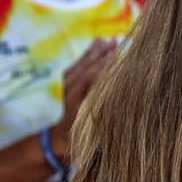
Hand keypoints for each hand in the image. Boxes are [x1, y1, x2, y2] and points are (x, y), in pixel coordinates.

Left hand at [50, 39, 117, 161]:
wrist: (57, 141)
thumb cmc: (81, 140)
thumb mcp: (96, 135)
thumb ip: (107, 119)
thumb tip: (125, 103)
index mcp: (80, 107)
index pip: (93, 83)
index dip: (105, 70)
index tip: (117, 57)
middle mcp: (71, 95)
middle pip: (88, 71)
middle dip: (102, 57)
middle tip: (116, 44)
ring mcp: (66, 88)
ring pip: (82, 66)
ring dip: (95, 53)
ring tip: (108, 41)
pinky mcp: (65, 84)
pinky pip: (76, 66)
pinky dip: (86, 54)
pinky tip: (96, 44)